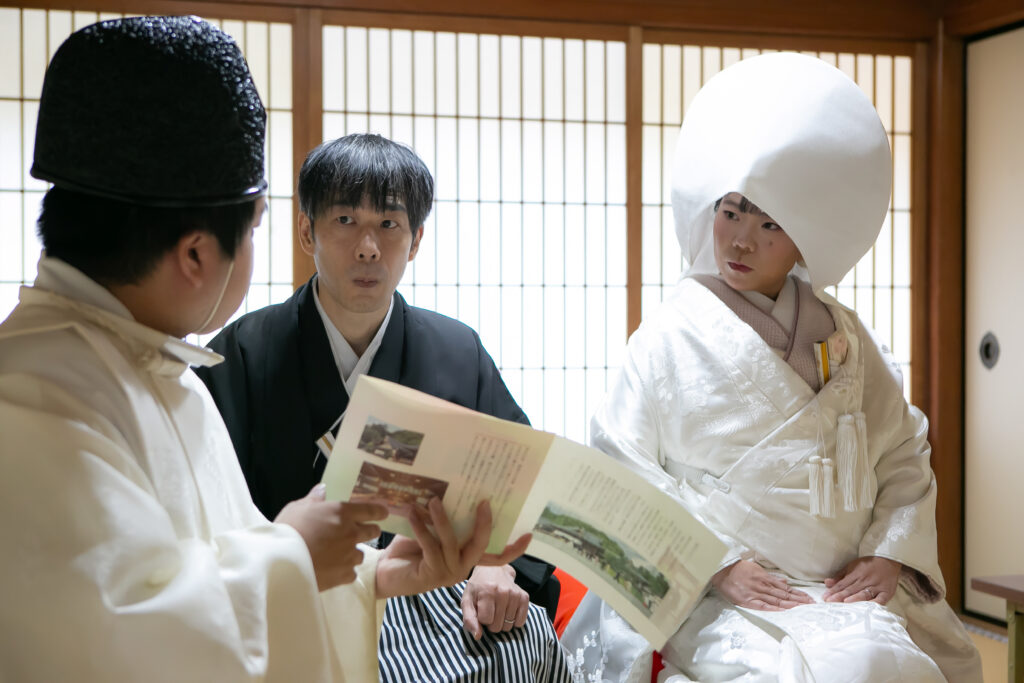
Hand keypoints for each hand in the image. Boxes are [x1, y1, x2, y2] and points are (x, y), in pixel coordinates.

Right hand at [275, 483, 386, 590]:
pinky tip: (333, 570)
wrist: (281, 563)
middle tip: (360, 533)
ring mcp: (349, 555)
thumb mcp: (298, 508)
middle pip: (373, 532)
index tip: (383, 513)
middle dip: (369, 531)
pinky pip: (351, 573)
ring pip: (361, 554)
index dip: (379, 512)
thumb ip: (314, 499)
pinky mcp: (344, 575)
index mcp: (342, 512)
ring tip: (339, 554)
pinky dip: (345, 571)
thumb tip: (323, 489)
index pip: (371, 510)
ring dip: (353, 553)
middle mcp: (351, 533)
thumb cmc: (287, 530)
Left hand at [376, 499, 530, 598]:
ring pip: (453, 542)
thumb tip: (452, 488)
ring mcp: (448, 573)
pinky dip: (422, 527)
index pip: (497, 556)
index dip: (514, 548)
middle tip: (483, 501)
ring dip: (442, 519)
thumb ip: (445, 517)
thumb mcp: (431, 528)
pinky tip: (413, 513)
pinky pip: (431, 546)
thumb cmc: (409, 548)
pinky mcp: (431, 574)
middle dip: (484, 523)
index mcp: (467, 557)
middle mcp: (462, 567)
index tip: (529, 534)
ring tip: (433, 500)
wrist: (383, 572)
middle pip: (481, 546)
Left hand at [462, 564, 528, 638]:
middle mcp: (503, 592)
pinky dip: (513, 621)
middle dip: (491, 623)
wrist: (494, 569)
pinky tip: (508, 611)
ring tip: (498, 609)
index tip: (481, 609)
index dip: (481, 618)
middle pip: (498, 626)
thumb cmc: (478, 587)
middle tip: (489, 610)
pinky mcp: (524, 597)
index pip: (486, 621)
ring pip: (508, 626)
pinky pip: (520, 622)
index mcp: (487, 592)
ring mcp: (515, 594)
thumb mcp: (467, 600)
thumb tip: (478, 636)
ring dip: (502, 622)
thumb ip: (469, 619)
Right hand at [711, 560, 813, 610]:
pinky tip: (784, 612)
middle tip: (813, 605)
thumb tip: (784, 581)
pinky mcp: (748, 600)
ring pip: (777, 600)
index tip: (810, 598)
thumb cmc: (737, 569)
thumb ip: (770, 576)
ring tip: (804, 609)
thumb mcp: (755, 568)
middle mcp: (764, 586)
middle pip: (785, 595)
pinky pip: (763, 606)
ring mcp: (756, 593)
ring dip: (791, 605)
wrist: (720, 570)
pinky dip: (774, 609)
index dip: (799, 594)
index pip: (786, 588)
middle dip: (799, 601)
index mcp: (766, 578)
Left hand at [823, 556, 900, 604]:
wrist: (888, 560)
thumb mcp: (852, 566)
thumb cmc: (868, 565)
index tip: (825, 597)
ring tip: (845, 603)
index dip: (833, 591)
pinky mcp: (886, 593)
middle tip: (830, 602)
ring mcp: (876, 587)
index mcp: (856, 574)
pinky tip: (867, 608)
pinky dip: (874, 604)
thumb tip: (827, 583)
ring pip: (863, 594)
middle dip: (840, 596)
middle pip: (851, 590)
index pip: (843, 584)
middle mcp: (865, 581)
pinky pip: (880, 599)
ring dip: (854, 598)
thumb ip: (840, 576)